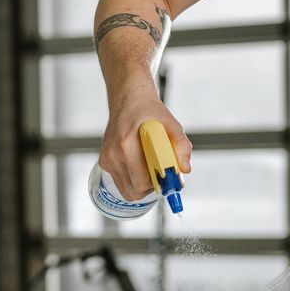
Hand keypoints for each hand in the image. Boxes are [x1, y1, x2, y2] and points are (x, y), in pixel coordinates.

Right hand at [100, 85, 192, 199]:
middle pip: (133, 191)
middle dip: (150, 188)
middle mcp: (113, 154)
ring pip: (126, 189)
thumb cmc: (150, 112)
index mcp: (126, 145)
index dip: (157, 184)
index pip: (141, 182)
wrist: (129, 100)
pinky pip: (121, 182)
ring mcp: (106, 159)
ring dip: (141, 185)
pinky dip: (132, 180)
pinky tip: (141, 166)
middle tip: (160, 175)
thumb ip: (181, 146)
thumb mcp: (171, 124)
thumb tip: (185, 169)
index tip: (167, 177)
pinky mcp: (104, 161)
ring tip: (151, 170)